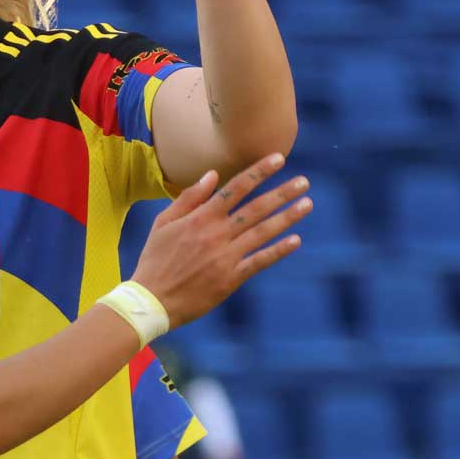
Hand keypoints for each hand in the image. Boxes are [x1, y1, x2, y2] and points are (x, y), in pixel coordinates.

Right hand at [130, 153, 310, 327]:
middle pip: (256, 208)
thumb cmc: (155, 258)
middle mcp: (217, 234)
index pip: (235, 188)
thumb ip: (189, 198)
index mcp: (200, 218)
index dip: (259, 172)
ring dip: (287, 217)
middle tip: (304, 181)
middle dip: (282, 192)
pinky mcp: (231, 278)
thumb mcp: (163, 223)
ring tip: (307, 204)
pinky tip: (295, 240)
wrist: (152, 299)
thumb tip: (212, 174)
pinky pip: (260, 261)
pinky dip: (278, 250)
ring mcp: (226, 256)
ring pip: (263, 232)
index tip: (279, 158)